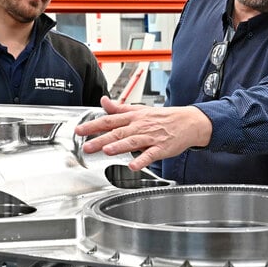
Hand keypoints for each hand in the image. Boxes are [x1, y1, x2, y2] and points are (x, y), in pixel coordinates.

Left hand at [74, 96, 211, 170]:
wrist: (188, 122)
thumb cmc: (163, 118)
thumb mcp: (139, 110)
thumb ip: (119, 108)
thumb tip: (103, 101)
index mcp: (133, 117)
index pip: (109, 120)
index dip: (93, 125)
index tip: (79, 130)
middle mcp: (140, 126)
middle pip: (118, 132)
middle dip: (101, 139)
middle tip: (87, 146)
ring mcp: (151, 138)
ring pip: (133, 142)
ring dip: (119, 146)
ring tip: (107, 151)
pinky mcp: (161, 148)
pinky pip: (150, 155)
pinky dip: (142, 160)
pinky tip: (133, 166)